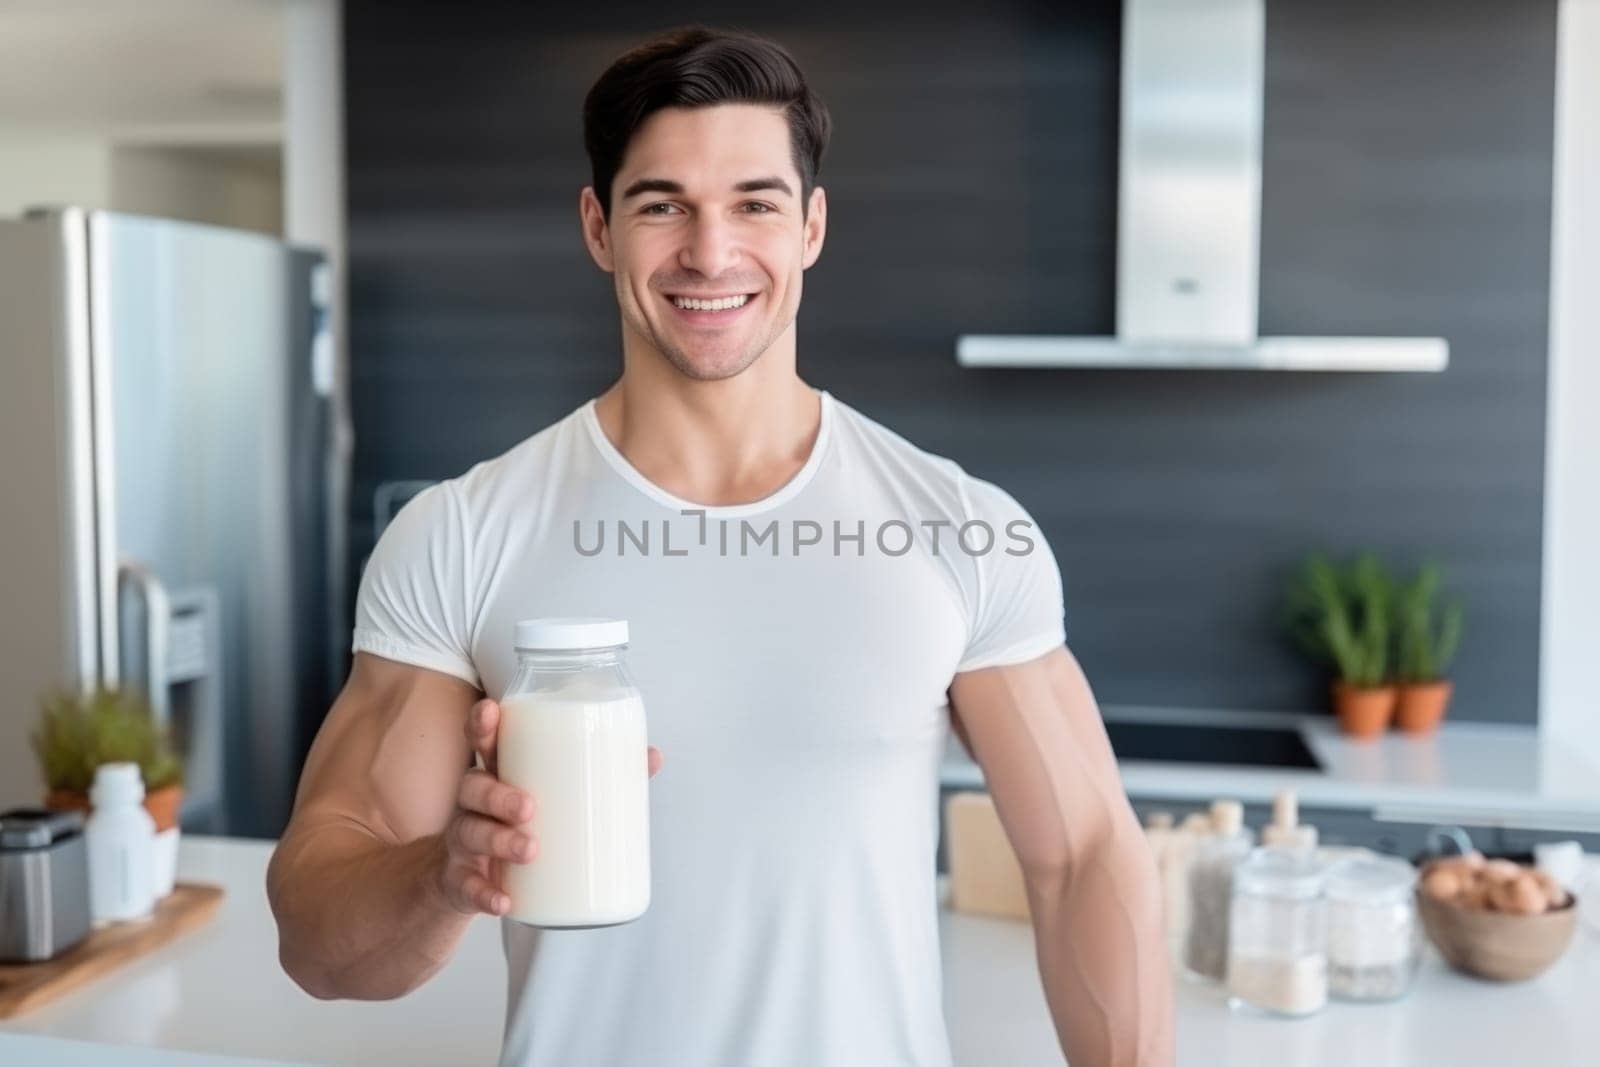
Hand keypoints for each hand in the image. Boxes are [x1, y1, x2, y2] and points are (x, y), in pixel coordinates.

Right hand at [437, 698, 663, 916]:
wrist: (471, 880)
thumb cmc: (521, 824)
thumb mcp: (553, 798)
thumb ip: (602, 776)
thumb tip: (652, 757)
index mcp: (498, 775)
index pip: (482, 742)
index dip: (482, 725)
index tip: (491, 712)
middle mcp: (473, 804)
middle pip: (474, 786)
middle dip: (499, 793)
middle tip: (530, 807)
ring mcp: (463, 842)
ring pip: (470, 833)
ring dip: (499, 841)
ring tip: (531, 850)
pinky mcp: (459, 880)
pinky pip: (466, 886)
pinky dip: (484, 894)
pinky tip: (504, 902)